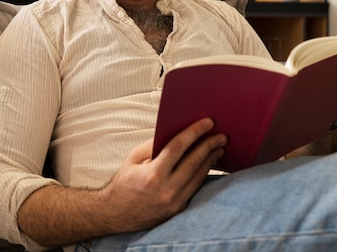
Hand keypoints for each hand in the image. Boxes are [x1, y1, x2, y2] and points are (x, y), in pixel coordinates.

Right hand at [100, 118, 226, 232]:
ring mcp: (174, 202)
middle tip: (221, 135)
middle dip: (209, 145)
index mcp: (153, 175)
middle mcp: (166, 190)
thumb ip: (153, 145)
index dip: (194, 133)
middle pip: (194, 162)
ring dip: (210, 160)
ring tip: (219, 148)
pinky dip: (203, 174)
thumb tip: (176, 132)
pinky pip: (195, 188)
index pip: (179, 148)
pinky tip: (208, 164)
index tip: (208, 122)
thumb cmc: (124, 182)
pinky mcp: (178, 210)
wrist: (115, 215)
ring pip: (199, 176)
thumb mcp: (133, 159)